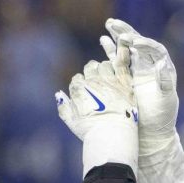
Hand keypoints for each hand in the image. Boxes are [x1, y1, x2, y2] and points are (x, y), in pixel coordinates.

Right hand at [56, 59, 138, 176]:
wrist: (111, 136)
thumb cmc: (91, 132)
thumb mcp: (71, 122)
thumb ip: (63, 106)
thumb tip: (58, 94)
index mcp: (78, 89)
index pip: (78, 79)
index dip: (82, 84)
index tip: (87, 92)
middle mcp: (92, 81)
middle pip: (90, 68)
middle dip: (92, 72)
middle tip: (98, 81)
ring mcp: (109, 81)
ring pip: (105, 65)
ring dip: (105, 68)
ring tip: (109, 76)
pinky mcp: (124, 83)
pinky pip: (122, 64)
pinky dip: (122, 54)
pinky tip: (124, 46)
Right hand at [100, 18, 177, 155]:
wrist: (151, 132)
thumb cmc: (162, 117)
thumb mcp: (166, 100)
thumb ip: (164, 81)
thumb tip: (161, 62)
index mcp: (163, 68)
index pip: (154, 50)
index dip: (145, 44)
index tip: (134, 42)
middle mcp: (151, 66)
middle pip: (139, 44)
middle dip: (127, 32)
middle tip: (114, 23)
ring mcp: (138, 70)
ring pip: (127, 49)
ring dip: (118, 36)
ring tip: (108, 24)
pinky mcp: (127, 77)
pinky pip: (118, 60)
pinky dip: (111, 49)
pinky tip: (103, 39)